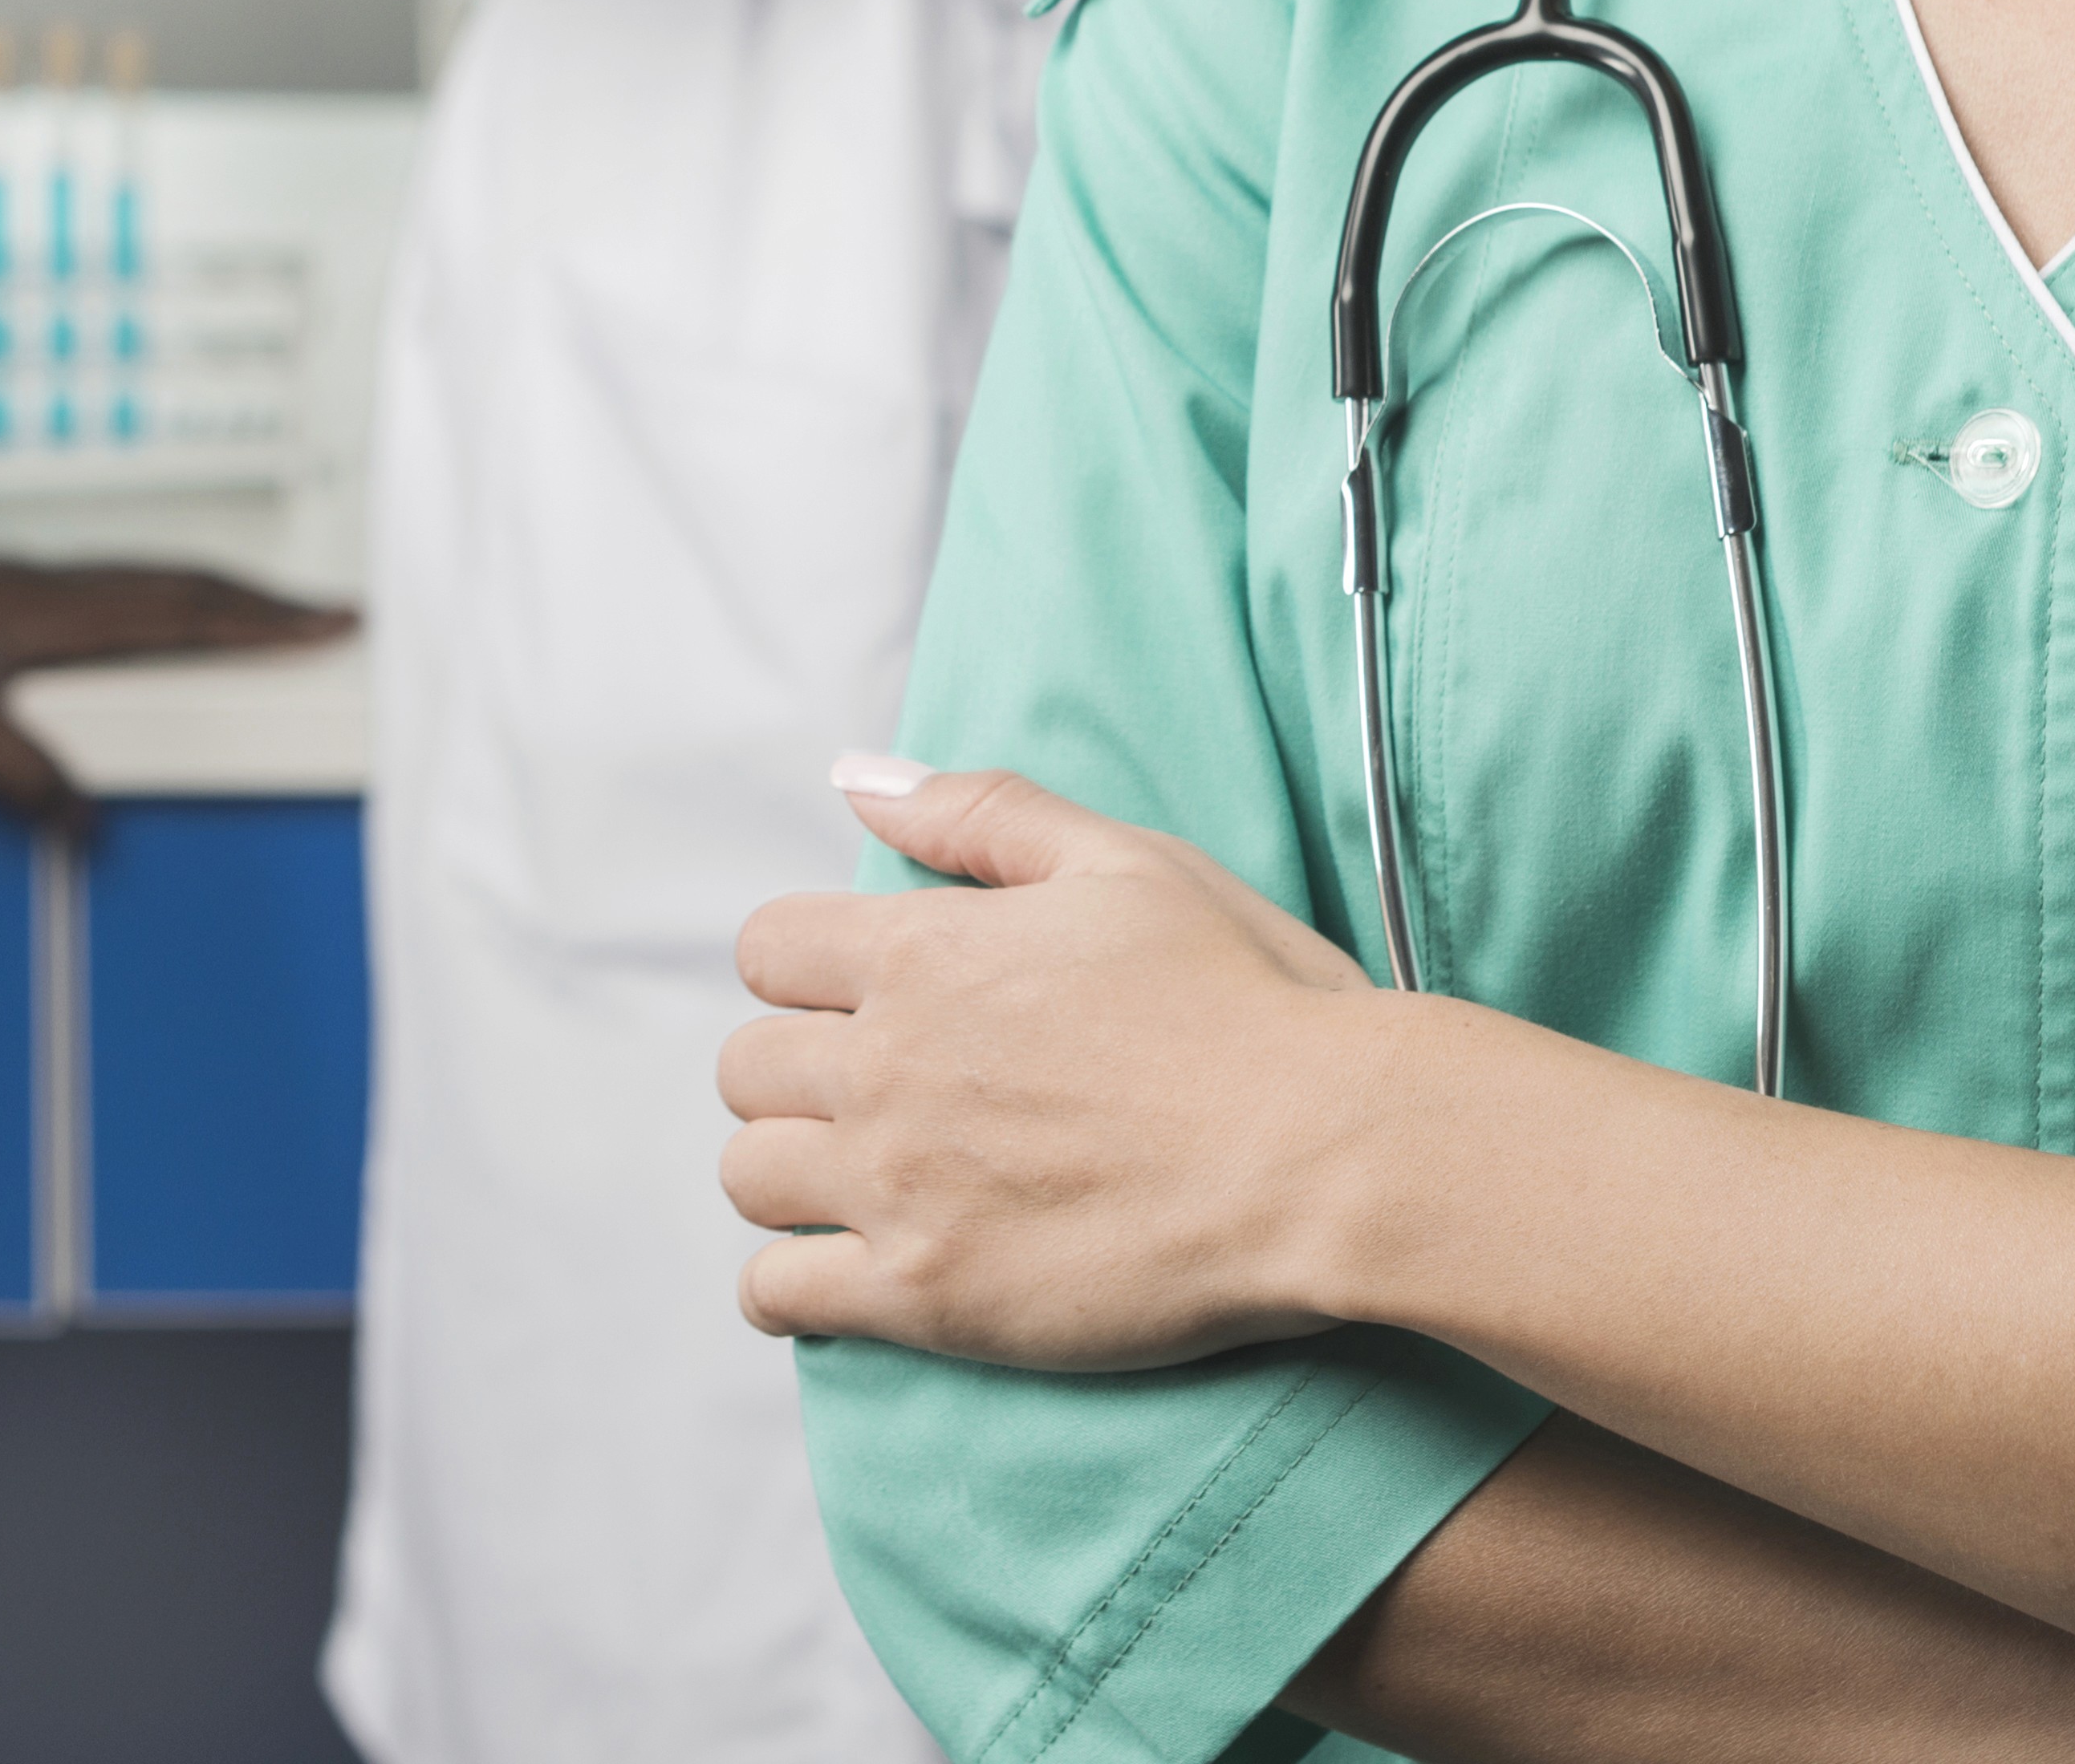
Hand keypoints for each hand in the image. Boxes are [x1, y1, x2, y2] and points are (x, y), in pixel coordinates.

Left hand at [0, 544, 349, 829]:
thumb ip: (19, 772)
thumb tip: (86, 825)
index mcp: (61, 610)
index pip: (188, 611)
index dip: (265, 620)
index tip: (332, 621)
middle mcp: (62, 588)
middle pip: (190, 587)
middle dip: (268, 603)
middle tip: (333, 613)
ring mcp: (40, 586)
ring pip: (156, 585)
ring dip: (221, 598)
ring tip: (269, 616)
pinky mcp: (15, 593)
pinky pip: (120, 592)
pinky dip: (168, 601)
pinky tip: (161, 621)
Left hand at [719, 756, 1388, 1369]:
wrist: (1328, 1155)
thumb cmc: (1249, 1000)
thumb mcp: (1125, 861)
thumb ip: (978, 812)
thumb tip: (853, 778)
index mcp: (924, 954)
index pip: (766, 949)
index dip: (803, 970)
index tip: (856, 999)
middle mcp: (887, 1066)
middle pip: (746, 1067)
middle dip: (795, 1074)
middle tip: (871, 1095)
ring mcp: (898, 1187)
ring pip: (747, 1177)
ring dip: (788, 1176)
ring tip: (858, 1181)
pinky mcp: (926, 1296)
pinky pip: (779, 1296)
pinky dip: (788, 1287)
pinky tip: (842, 1275)